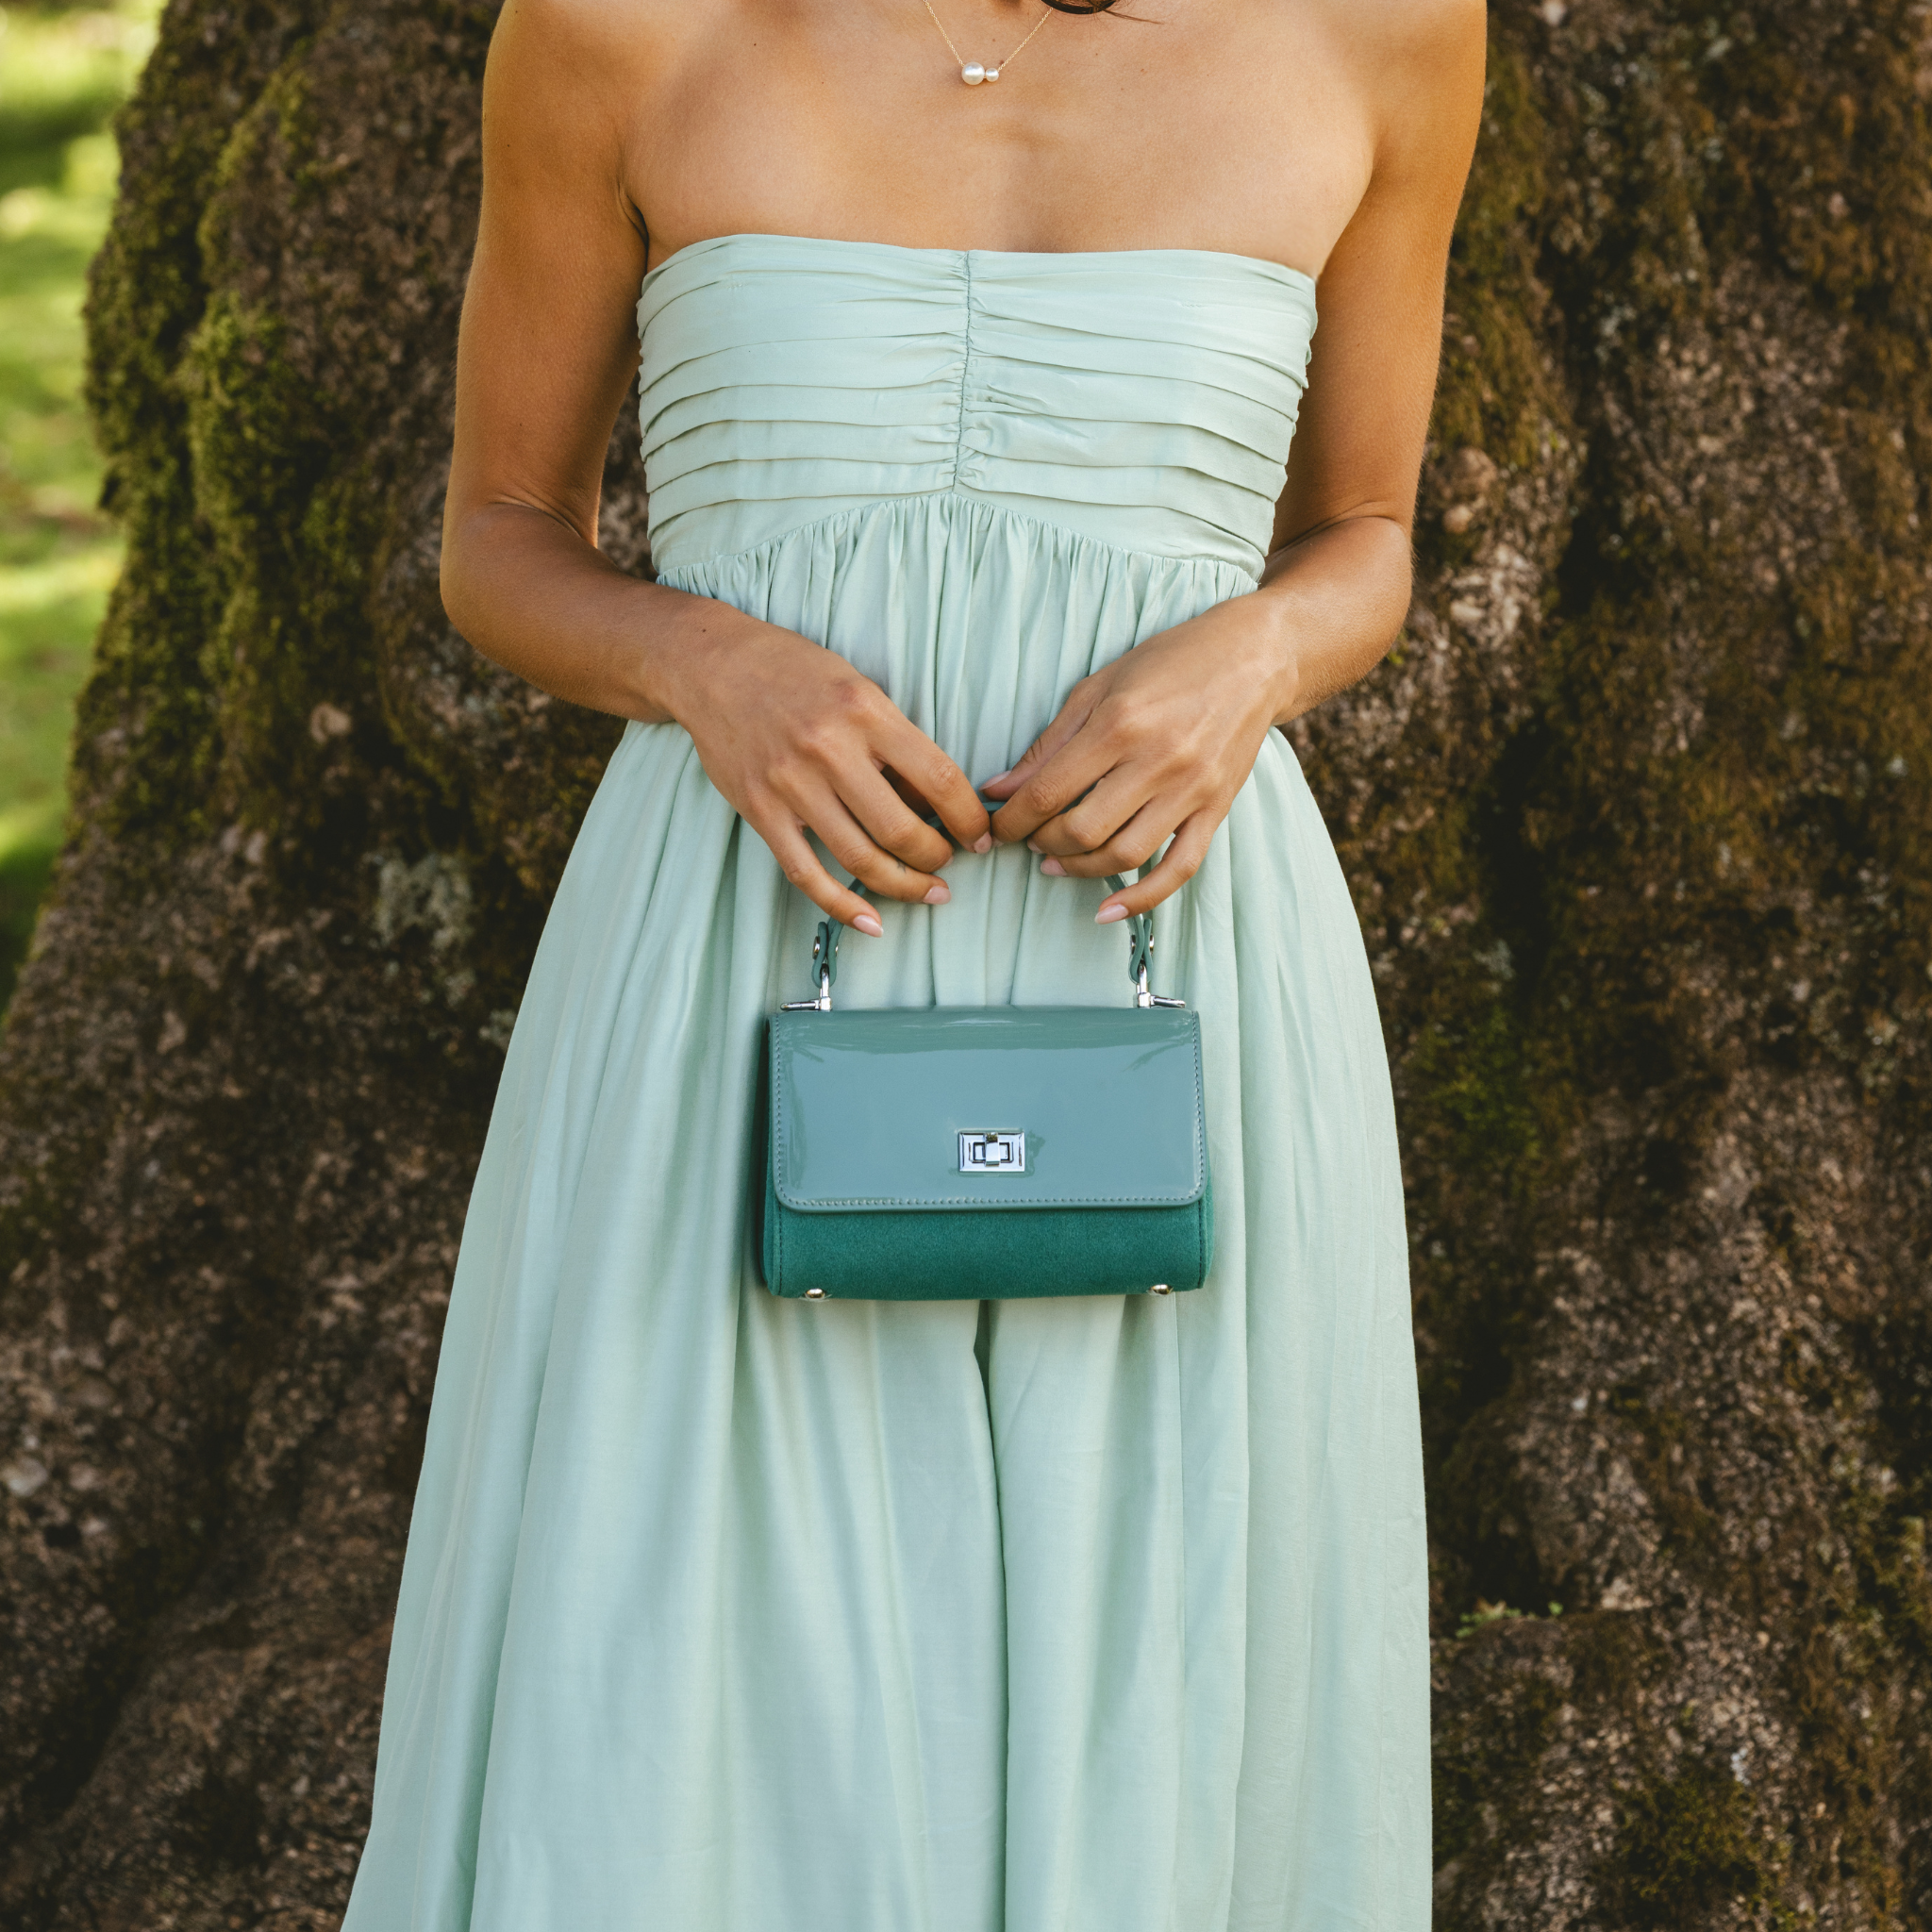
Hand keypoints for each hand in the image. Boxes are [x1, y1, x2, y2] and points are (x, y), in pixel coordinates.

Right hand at [657, 601, 990, 932]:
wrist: (713, 666)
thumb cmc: (795, 672)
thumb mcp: (858, 688)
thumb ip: (895, 740)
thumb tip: (937, 801)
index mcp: (865, 712)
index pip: (938, 779)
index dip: (968, 818)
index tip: (980, 835)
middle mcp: (830, 750)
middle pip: (901, 830)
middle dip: (938, 858)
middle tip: (950, 864)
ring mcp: (791, 785)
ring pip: (860, 858)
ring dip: (904, 885)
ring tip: (928, 891)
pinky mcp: (761, 811)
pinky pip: (807, 873)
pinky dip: (843, 905)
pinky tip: (872, 921)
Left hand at [982, 594, 1295, 918]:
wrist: (1254, 657)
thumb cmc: (1170, 662)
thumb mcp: (1099, 685)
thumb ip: (1049, 741)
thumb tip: (1000, 788)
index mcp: (1119, 723)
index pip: (1047, 792)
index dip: (1010, 820)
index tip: (993, 826)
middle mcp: (1156, 761)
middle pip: (1081, 830)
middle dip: (1041, 843)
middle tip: (1027, 838)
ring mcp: (1191, 790)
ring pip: (1124, 855)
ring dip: (1079, 868)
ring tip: (1056, 861)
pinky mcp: (1216, 809)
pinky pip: (1178, 868)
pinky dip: (1141, 898)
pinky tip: (1106, 910)